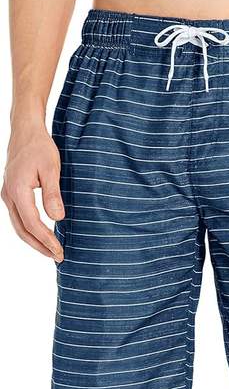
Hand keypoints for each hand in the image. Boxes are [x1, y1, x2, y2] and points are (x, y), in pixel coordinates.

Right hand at [1, 122, 64, 261]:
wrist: (25, 131)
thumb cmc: (40, 147)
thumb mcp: (52, 168)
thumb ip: (53, 194)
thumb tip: (57, 218)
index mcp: (18, 190)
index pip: (32, 224)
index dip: (46, 240)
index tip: (60, 251)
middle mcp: (9, 195)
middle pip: (22, 230)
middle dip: (40, 247)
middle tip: (58, 257)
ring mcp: (8, 195)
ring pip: (19, 226)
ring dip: (35, 241)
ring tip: (52, 251)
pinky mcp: (11, 194)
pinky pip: (19, 219)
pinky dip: (30, 231)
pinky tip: (43, 236)